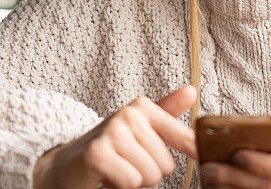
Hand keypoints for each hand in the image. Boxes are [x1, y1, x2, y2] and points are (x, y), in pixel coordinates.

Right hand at [33, 85, 197, 188]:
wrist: (67, 164)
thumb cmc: (110, 147)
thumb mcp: (140, 128)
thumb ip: (167, 111)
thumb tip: (192, 91)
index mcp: (143, 107)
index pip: (183, 137)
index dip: (194, 151)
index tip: (202, 156)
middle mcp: (129, 114)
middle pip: (166, 165)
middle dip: (149, 172)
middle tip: (127, 163)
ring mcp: (112, 131)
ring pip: (150, 175)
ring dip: (134, 181)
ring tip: (117, 168)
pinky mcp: (97, 153)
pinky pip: (131, 182)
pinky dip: (120, 186)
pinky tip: (106, 175)